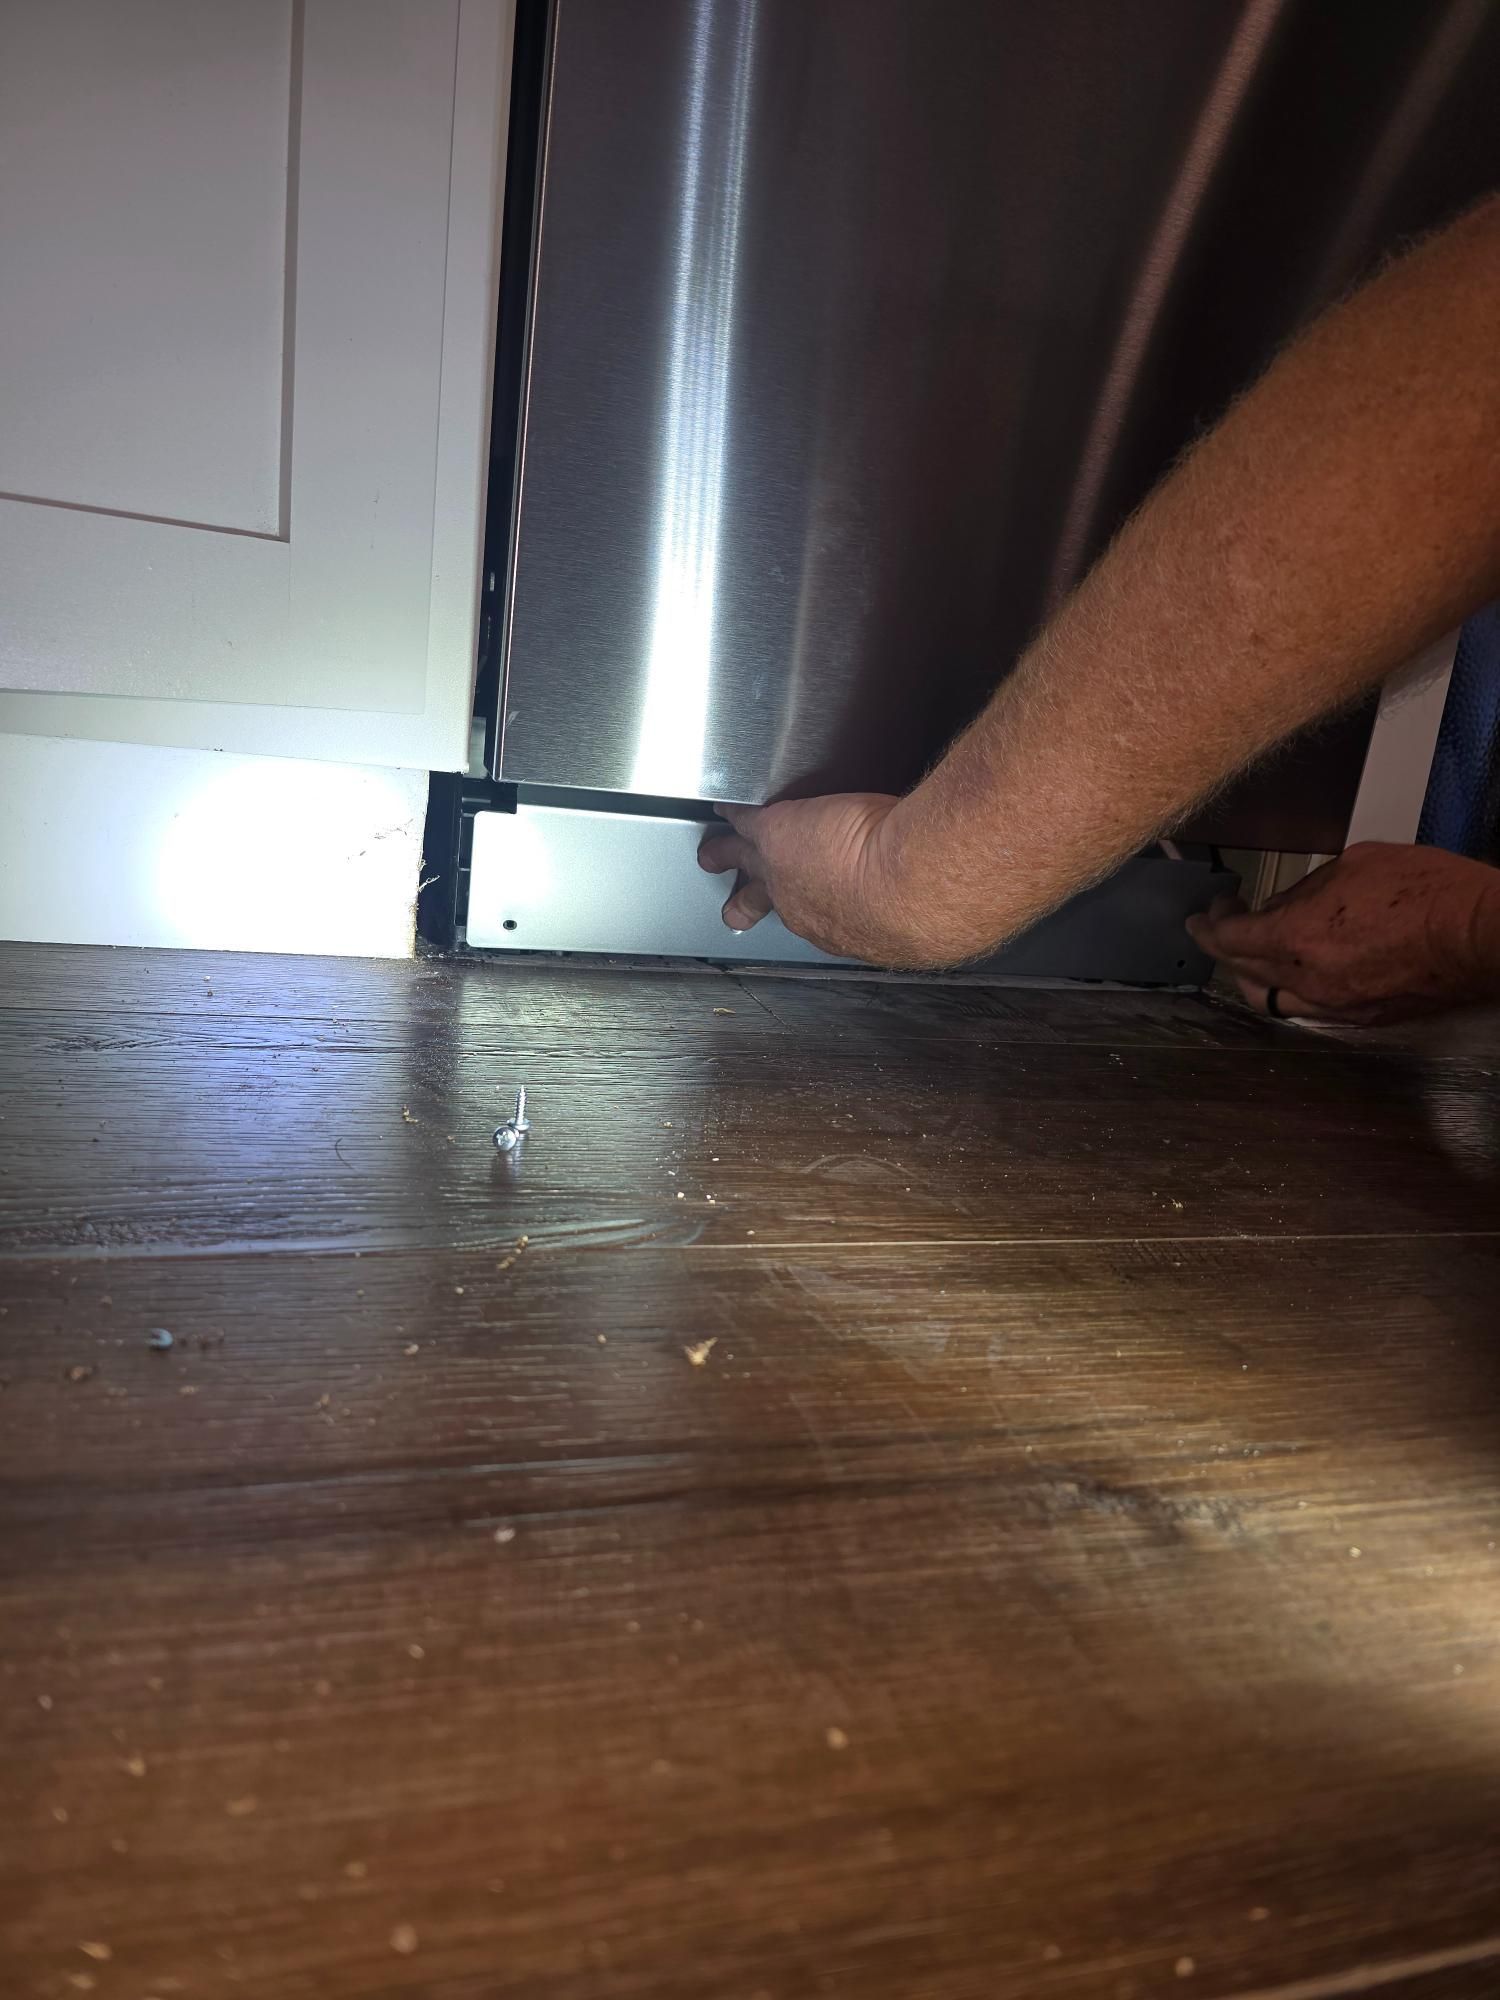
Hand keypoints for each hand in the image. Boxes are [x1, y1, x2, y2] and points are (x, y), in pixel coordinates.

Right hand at [698, 793, 951, 965]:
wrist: (912, 884)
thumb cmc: (923, 902)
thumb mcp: (909, 910)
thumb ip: (905, 906)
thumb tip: (927, 901)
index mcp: (834, 924)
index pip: (812, 915)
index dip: (807, 907)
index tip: (810, 906)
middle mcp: (802, 906)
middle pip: (765, 903)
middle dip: (749, 904)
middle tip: (735, 911)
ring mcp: (783, 870)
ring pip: (744, 860)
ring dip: (727, 854)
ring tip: (712, 854)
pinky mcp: (777, 830)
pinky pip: (744, 820)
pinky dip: (734, 812)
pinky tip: (727, 802)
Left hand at [1186, 841, 1499, 1023]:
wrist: (1481, 934)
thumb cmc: (1427, 889)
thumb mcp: (1356, 864)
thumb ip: (1307, 888)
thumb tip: (1283, 905)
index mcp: (1299, 939)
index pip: (1232, 939)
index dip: (1210, 925)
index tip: (1204, 913)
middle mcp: (1310, 980)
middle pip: (1244, 972)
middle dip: (1225, 947)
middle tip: (1223, 925)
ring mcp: (1336, 1005)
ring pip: (1273, 999)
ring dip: (1255, 974)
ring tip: (1256, 950)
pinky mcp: (1364, 1018)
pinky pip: (1310, 1008)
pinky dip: (1293, 988)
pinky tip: (1300, 967)